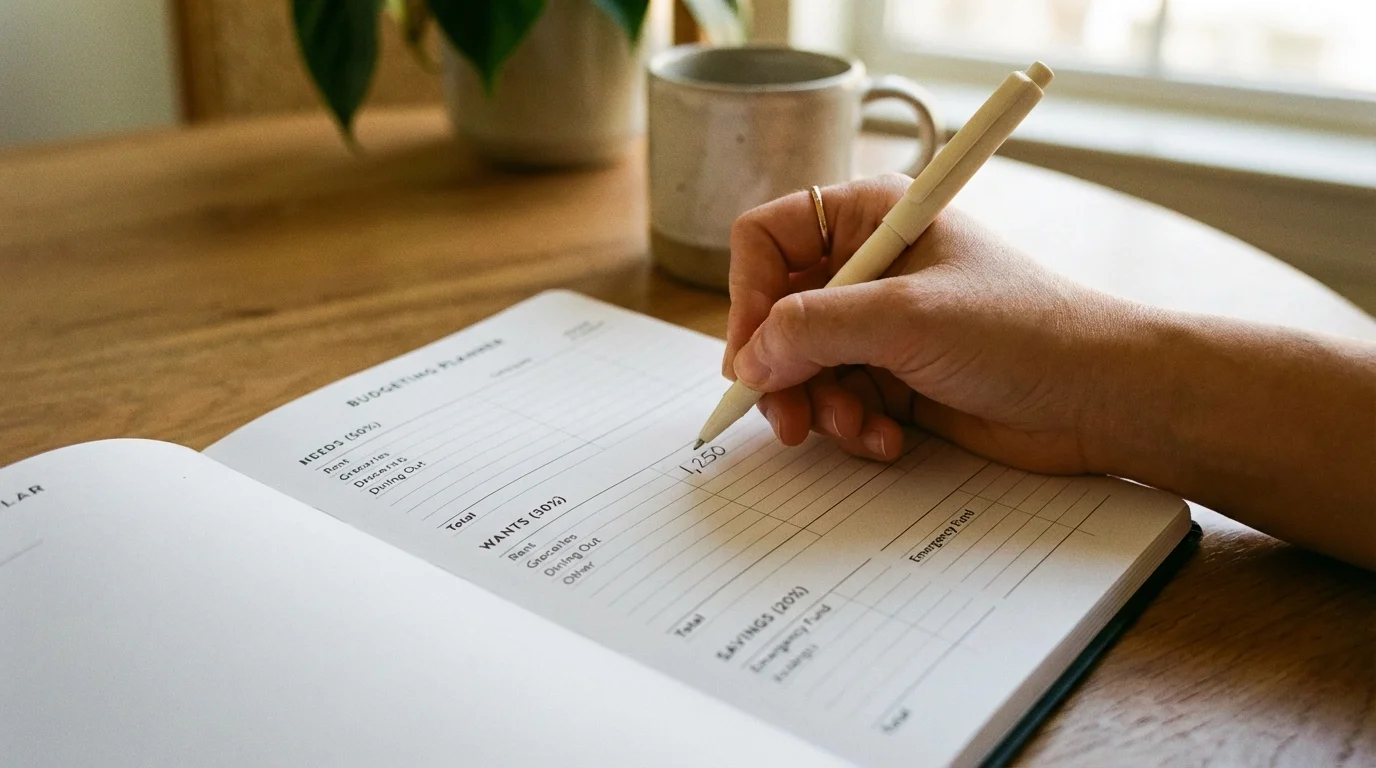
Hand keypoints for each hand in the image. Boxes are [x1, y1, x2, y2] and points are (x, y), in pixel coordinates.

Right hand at [724, 174, 1132, 473]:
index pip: (767, 240)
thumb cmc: (1023, 330)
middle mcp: (868, 266)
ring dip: (819, 406)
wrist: (1098, 396)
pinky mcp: (894, 375)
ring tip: (857, 428)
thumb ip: (813, 329)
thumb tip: (748, 360)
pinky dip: (851, 426)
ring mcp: (879, 324)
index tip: (752, 357)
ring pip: (800, 366)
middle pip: (775, 313)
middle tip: (791, 418)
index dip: (748, 298)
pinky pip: (837, 401)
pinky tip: (887, 439)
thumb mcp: (906, 318)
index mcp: (870, 217)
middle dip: (781, 371)